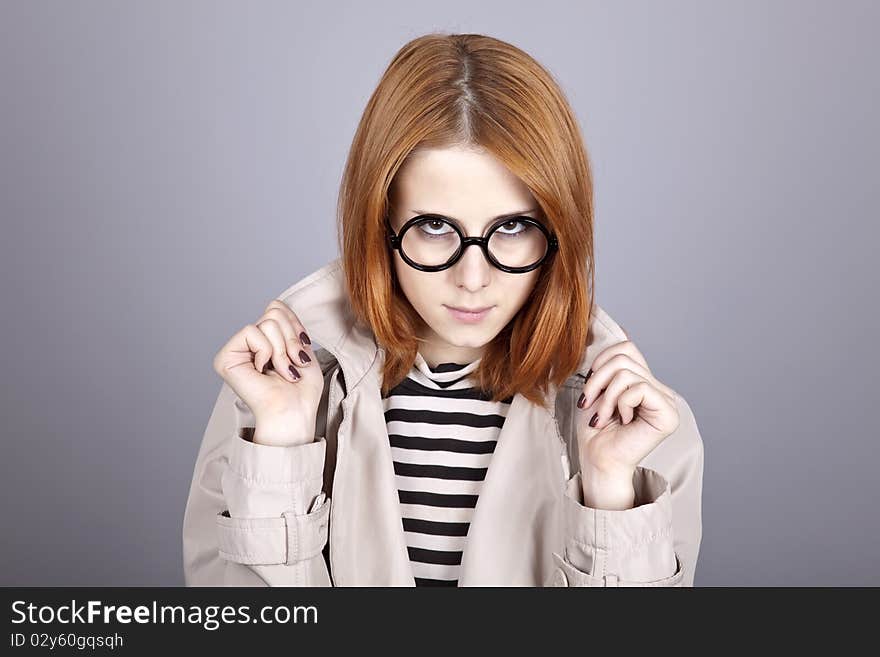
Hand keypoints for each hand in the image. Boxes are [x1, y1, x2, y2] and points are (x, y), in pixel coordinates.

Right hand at [212, 299, 322, 443]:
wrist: (294, 412)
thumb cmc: (301, 389)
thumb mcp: (302, 347)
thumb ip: (288, 323)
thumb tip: (274, 305)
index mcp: (263, 340)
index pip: (277, 307)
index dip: (295, 326)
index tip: (302, 353)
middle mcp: (247, 343)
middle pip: (273, 311)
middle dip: (292, 339)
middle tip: (293, 365)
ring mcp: (235, 350)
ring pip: (267, 322)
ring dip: (284, 350)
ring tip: (282, 371)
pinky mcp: (226, 358)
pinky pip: (252, 331)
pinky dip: (267, 351)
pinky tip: (265, 371)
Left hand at [575, 338, 679, 481]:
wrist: (597, 459)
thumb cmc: (595, 430)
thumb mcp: (599, 388)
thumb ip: (612, 363)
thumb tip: (624, 329)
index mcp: (644, 381)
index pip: (626, 348)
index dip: (601, 363)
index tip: (590, 390)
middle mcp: (659, 389)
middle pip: (624, 357)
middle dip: (598, 381)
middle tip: (590, 404)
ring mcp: (666, 401)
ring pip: (627, 373)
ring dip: (606, 397)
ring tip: (604, 416)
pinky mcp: (669, 414)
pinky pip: (639, 388)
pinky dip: (620, 404)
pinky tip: (622, 421)